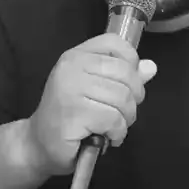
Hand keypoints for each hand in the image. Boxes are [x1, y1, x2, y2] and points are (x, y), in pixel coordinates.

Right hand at [25, 33, 156, 176]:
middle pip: (125, 74)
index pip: (115, 43)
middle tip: (123, 113)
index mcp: (76, 55)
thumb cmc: (69, 116)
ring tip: (114, 127)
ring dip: (125, 119)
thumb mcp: (96, 91)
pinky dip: (118, 133)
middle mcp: (72, 66)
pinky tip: (108, 137)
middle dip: (133, 98)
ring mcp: (70, 89)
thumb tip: (151, 67)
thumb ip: (123, 77)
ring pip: (122, 98)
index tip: (127, 83)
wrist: (38, 144)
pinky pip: (114, 120)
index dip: (131, 61)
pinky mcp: (74, 113)